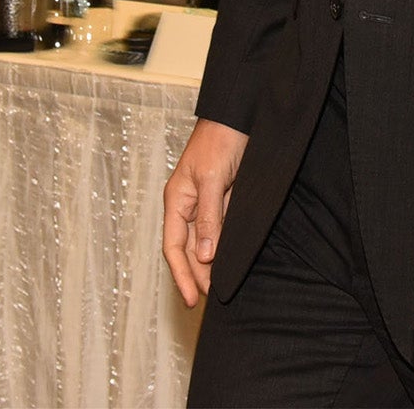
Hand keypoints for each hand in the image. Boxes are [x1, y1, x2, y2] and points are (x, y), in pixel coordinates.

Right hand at [162, 118, 249, 306]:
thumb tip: (204, 256)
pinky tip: (232, 259)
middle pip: (189, 249)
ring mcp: (207, 202)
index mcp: (177, 201)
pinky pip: (221, 228)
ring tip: (221, 287)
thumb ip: (209, 217)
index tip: (194, 299)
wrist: (239, 114)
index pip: (174, 248)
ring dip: (211, 264)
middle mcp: (188, 205)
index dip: (182, 275)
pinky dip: (225, 246)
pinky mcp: (225, 197)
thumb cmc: (220, 140)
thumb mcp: (212, 179)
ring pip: (206, 241)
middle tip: (211, 300)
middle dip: (197, 275)